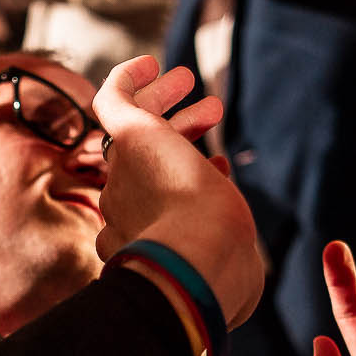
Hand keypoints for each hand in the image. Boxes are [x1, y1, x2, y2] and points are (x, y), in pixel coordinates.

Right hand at [93, 54, 261, 329]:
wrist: (196, 258)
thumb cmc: (215, 272)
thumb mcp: (230, 277)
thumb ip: (233, 281)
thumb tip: (245, 292)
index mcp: (137, 235)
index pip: (152, 194)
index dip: (184, 172)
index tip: (218, 165)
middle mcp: (120, 203)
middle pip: (138, 157)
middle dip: (174, 132)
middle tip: (209, 114)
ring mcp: (123, 170)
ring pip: (132, 125)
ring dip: (161, 100)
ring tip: (192, 79)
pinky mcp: (129, 136)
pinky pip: (111, 98)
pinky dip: (128, 78)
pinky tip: (149, 63)